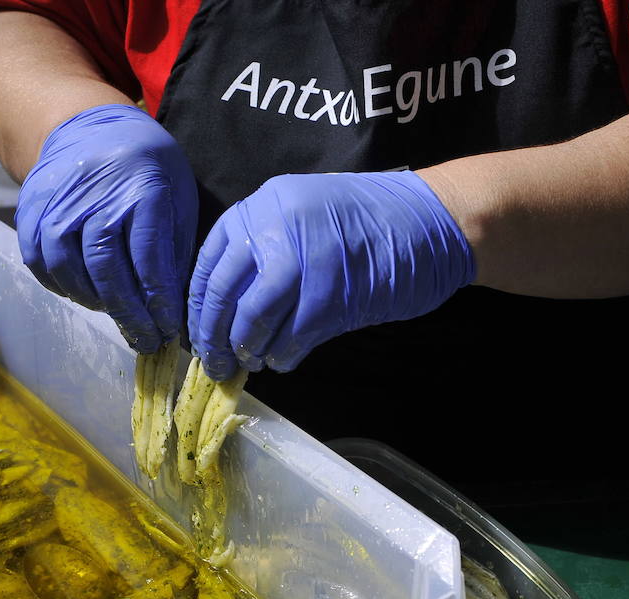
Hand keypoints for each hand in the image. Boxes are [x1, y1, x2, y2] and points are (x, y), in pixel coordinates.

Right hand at [16, 104, 197, 352]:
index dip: (158, 303)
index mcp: (140, 189)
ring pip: (72, 273)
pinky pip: (42, 264)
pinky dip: (64, 287)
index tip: (167, 329)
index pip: (149, 261)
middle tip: (145, 339)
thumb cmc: (144, 164)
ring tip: (118, 315)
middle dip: (129, 315)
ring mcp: (57, 204)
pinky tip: (86, 294)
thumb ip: (174, 247)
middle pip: (108, 272)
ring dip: (97, 303)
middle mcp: (94, 197)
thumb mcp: (176, 194)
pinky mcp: (31, 212)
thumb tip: (174, 306)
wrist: (87, 127)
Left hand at [187, 171, 475, 379]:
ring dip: (247, 349)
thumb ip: (264, 252)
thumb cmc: (367, 223)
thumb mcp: (303, 219)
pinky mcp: (330, 294)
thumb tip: (227, 306)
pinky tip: (283, 359)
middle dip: (213, 335)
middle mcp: (275, 227)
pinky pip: (290, 336)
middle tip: (214, 362)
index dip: (198, 305)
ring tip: (252, 361)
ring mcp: (302, 260)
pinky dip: (282, 355)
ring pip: (252, 318)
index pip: (209, 262)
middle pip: (222, 292)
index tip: (197, 333)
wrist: (431, 220)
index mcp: (262, 206)